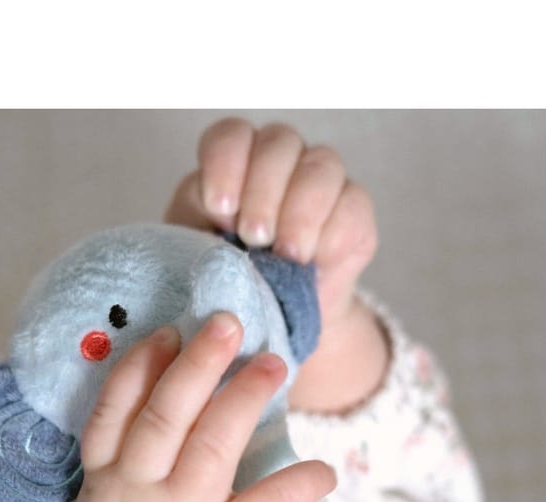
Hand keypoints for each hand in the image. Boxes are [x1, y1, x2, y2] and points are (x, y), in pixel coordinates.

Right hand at [59, 313, 335, 501]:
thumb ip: (120, 485)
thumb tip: (145, 450)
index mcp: (107, 486)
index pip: (115, 412)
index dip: (139, 368)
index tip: (164, 333)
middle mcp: (142, 491)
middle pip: (167, 412)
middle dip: (198, 362)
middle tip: (226, 322)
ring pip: (213, 441)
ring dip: (245, 396)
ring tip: (273, 363)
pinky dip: (300, 484)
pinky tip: (324, 470)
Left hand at [164, 118, 388, 413]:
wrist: (270, 323)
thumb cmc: (225, 286)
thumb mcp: (196, 260)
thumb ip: (194, 239)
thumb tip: (192, 246)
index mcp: (232, 164)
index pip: (231, 135)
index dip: (226, 162)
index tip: (218, 208)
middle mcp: (278, 162)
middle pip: (278, 142)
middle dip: (263, 189)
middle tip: (252, 237)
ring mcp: (320, 184)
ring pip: (322, 165)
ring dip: (300, 209)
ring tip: (285, 253)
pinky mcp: (353, 214)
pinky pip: (352, 204)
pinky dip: (331, 232)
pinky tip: (311, 260)